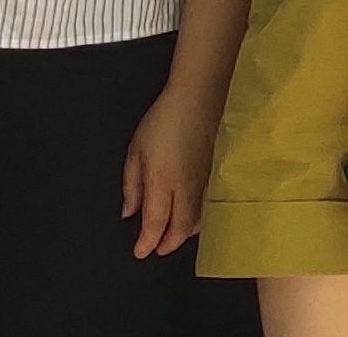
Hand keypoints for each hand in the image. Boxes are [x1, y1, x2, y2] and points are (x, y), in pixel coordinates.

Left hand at [119, 83, 215, 256]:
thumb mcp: (136, 150)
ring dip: (184, 234)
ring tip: (173, 236)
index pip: (154, 222)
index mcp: (161, 179)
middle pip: (180, 228)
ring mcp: (206, 181)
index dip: (147, 242)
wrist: (199, 96)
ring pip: (198, 220)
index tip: (140, 252)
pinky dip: (199, 219)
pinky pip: (209, 206)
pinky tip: (192, 218)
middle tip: (156, 249)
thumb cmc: (164, 119)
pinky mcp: (217, 174)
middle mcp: (186, 185)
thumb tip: (130, 212)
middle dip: (167, 244)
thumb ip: (131, 185)